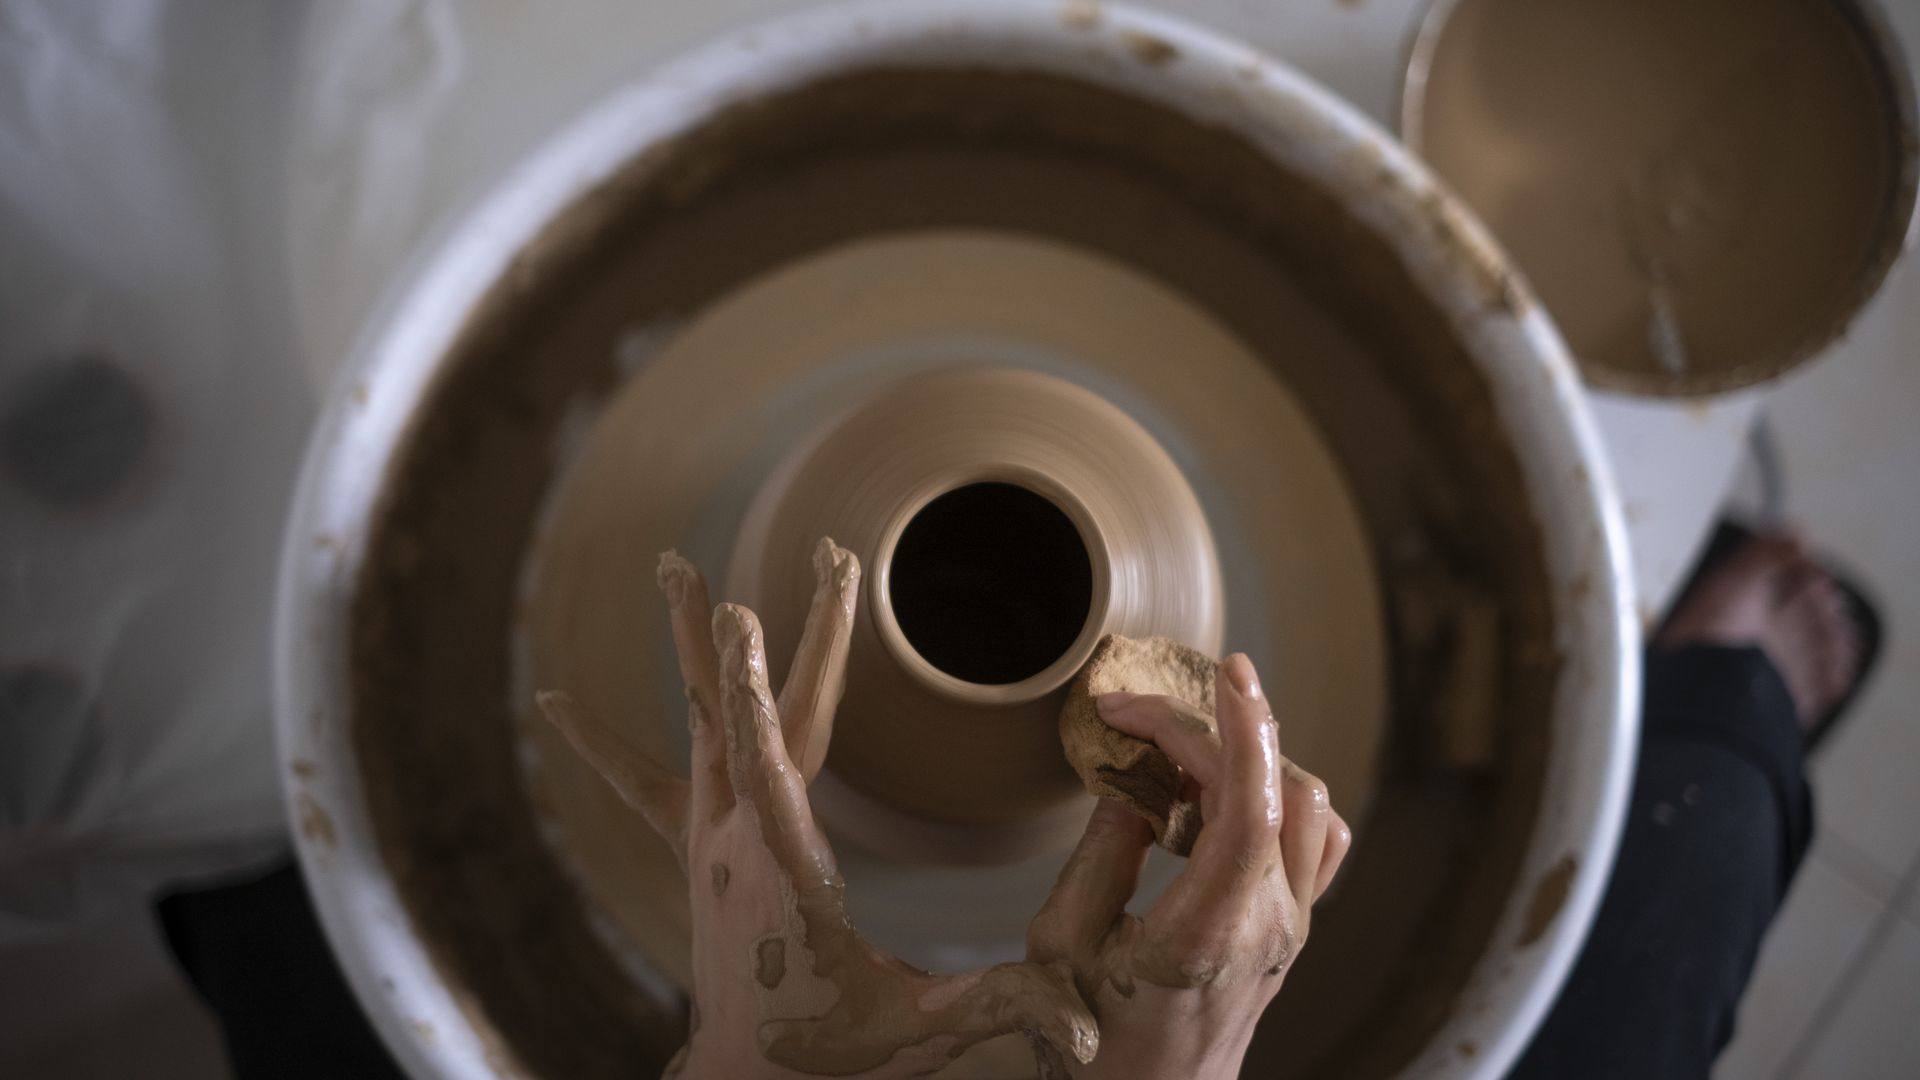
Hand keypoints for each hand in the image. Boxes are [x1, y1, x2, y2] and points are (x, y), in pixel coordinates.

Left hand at [537, 539, 1096, 1078]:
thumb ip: (1002, 1009)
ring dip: (691, 642)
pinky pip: (644, 783)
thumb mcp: (922, 1032)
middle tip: (812, 553)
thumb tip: (1086, 1028)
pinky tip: (555, 704)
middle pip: (752, 716)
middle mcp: (733, 844)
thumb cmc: (834, 1060)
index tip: (745, 610)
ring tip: (673, 564)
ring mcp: (707, 844)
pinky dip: (603, 742)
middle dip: (780, 633)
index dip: (757, 685)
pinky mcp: (697, 854)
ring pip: (696, 722)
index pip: (772, 759)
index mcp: (787, 871)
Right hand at [1026, 655, 1350, 1079]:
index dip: (1243, 730)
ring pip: (1307, 807)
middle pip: (1274, 789)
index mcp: (1208, 935)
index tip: (1227, 672)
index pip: (1252, 809)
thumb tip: (1135, 782)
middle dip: (1206, 730)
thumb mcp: (1063, 944)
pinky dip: (1274, 792)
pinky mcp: (1293, 929)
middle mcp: (1269, 928)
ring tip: (1176, 749)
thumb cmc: (1093, 1044)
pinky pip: (1311, 838)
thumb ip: (1101, 853)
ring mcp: (1292, 930)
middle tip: (1131, 715)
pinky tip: (1214, 792)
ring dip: (1251, 757)